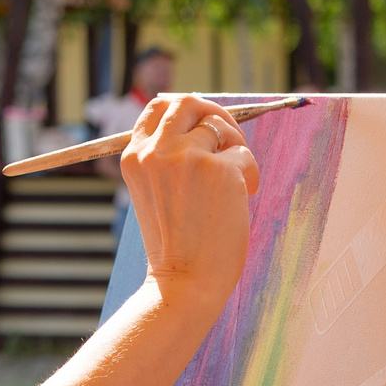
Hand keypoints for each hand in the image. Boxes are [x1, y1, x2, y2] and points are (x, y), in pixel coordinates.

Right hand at [119, 95, 259, 305]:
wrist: (183, 283)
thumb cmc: (175, 245)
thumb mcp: (157, 193)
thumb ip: (169, 159)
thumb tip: (208, 124)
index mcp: (135, 156)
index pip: (158, 107)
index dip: (187, 111)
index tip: (204, 126)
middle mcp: (156, 150)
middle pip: (189, 102)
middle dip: (216, 116)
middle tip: (231, 142)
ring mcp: (186, 157)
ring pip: (220, 126)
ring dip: (236, 149)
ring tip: (237, 183)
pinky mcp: (218, 169)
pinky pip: (244, 155)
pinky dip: (250, 174)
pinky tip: (243, 199)